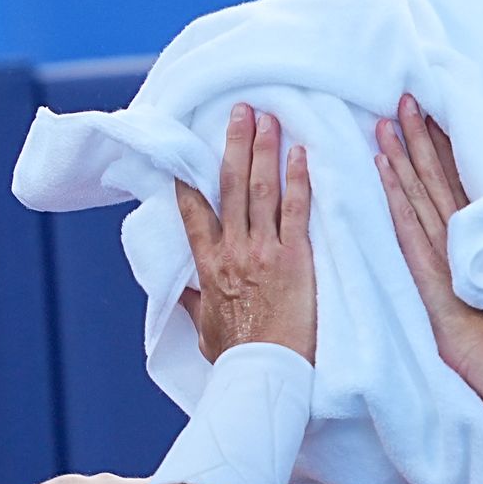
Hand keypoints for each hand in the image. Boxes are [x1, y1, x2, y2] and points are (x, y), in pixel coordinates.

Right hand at [175, 104, 316, 364]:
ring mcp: (263, 251)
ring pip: (260, 189)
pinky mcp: (295, 259)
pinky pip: (297, 210)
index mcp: (208, 265)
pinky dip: (298, 179)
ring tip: (268, 117)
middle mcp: (232, 250)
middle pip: (229, 186)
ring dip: (264, 150)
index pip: (194, 211)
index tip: (191, 151)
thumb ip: (195, 303)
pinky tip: (301, 153)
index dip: (191, 178)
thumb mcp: (204, 329)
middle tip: (242, 110)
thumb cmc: (237, 357)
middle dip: (234, 144)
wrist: (264, 373)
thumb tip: (182, 291)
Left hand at [376, 94, 482, 375]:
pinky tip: (382, 164)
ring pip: (417, 186)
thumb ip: (468, 244)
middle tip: (404, 97)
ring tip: (387, 119)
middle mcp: (453, 227)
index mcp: (466, 228)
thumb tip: (461, 229)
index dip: (438, 143)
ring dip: (402, 151)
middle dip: (418, 133)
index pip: (450, 176)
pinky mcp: (425, 259)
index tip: (429, 111)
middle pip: (434, 171)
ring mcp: (440, 242)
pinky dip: (394, 188)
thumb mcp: (478, 271)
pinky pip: (406, 216)